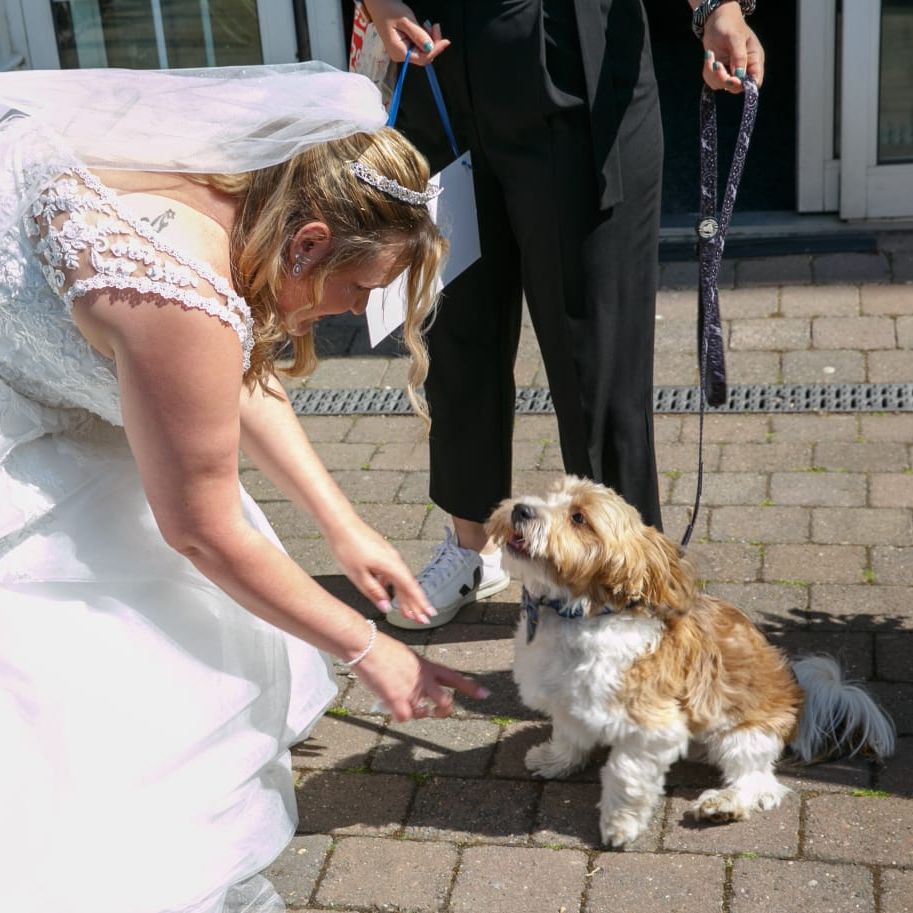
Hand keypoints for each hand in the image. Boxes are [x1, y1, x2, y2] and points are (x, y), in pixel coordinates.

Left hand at [328, 519, 435, 624]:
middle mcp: (394, 560)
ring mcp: (389, 556)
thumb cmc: (348, 547)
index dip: (421, 603)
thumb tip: (386, 607)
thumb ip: (374, 593)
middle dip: (416, 604)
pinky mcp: (382, 554)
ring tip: (408, 614)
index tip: (429, 615)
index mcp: (391, 566)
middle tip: (422, 620)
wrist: (340, 524)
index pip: (411, 588)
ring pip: (400, 580)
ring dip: (405, 597)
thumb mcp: (359, 576)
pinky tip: (388, 593)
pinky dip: (393, 586)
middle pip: (409, 586)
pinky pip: (392, 573)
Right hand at [355, 633, 489, 720]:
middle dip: (445, 711)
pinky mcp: (397, 700)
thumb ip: (415, 671)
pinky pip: (405, 717)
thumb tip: (413, 685)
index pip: (454, 677)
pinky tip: (393, 706)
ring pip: (424, 713)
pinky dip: (400, 715)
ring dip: (417, 713)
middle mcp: (423, 679)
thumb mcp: (407, 656)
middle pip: (445, 702)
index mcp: (427, 666)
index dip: (470, 687)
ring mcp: (411, 690)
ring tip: (406, 704)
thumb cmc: (382, 648)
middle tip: (440, 712)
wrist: (367, 646)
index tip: (485, 694)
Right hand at [362, 0, 449, 64]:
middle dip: (433, 43)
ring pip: (423, 51)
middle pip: (424, 56)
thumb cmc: (388, 9)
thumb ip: (418, 35)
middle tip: (435, 27)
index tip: (445, 41)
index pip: (422, 58)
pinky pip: (419, 46)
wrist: (379, 4)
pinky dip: (424, 37)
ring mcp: (402, 51)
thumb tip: (430, 47)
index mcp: (399, 51)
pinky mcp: (405, 46)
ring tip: (427, 25)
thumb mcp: (405, 20)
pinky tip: (423, 28)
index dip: (435, 50)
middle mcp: (400, 55)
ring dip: (429, 38)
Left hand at [701, 2, 764, 92]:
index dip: (745, 85)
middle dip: (724, 79)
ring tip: (711, 55)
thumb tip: (739, 75)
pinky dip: (707, 71)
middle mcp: (744, 68)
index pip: (755, 81)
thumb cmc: (729, 25)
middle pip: (736, 87)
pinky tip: (709, 57)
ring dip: (713, 74)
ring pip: (722, 86)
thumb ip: (739, 57)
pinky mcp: (720, 72)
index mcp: (754, 59)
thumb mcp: (735, 38)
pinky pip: (712, 81)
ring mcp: (731, 71)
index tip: (733, 79)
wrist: (715, 21)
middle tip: (717, 65)